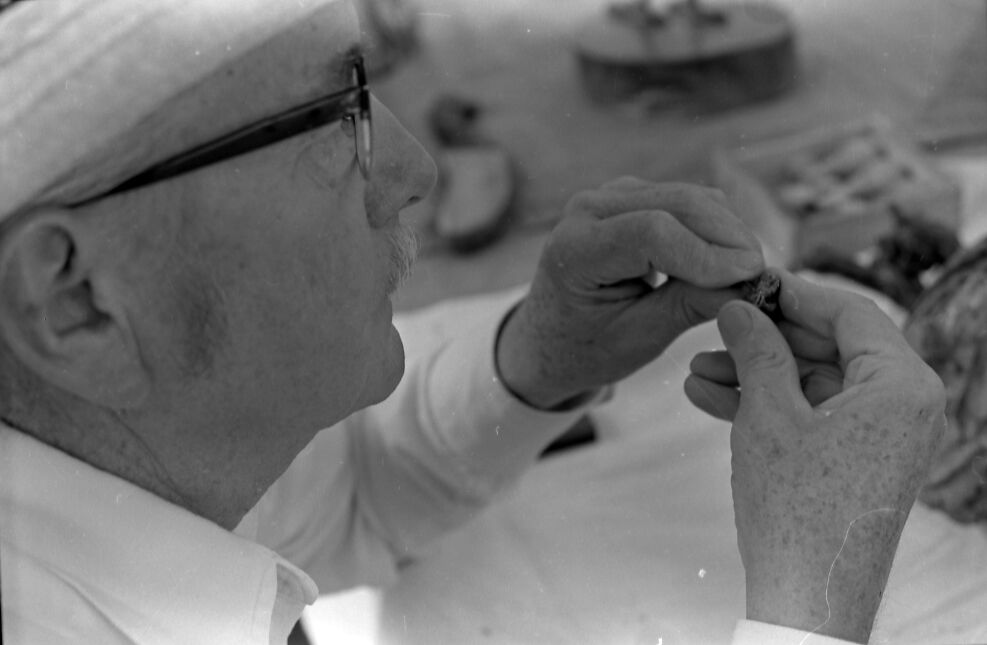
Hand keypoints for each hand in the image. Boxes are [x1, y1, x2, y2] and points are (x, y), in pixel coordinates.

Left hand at [496, 178, 763, 408]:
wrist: (552, 338)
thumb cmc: (587, 346)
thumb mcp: (639, 337)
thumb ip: (690, 306)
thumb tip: (753, 285)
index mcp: (575, 249)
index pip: (651, 233)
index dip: (708, 253)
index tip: (751, 277)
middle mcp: (588, 209)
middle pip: (678, 204)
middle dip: (730, 237)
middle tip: (764, 275)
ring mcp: (609, 195)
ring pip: (689, 196)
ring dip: (728, 230)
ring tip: (749, 273)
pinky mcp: (631, 195)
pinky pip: (687, 199)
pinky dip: (715, 226)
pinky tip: (729, 260)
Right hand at [685, 271, 945, 642]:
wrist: (807, 597)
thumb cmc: (796, 508)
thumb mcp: (768, 414)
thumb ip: (757, 350)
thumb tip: (739, 308)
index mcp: (901, 385)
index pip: (849, 312)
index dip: (792, 294)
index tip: (747, 283)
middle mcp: (903, 406)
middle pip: (828, 347)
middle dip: (764, 341)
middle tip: (714, 329)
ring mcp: (881, 436)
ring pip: (813, 383)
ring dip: (755, 375)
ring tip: (696, 370)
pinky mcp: (858, 460)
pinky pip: (812, 415)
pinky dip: (767, 407)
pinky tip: (709, 399)